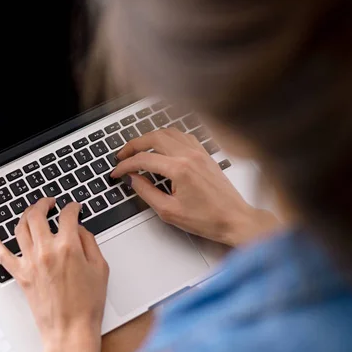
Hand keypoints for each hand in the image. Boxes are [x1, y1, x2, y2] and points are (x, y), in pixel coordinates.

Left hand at [0, 198, 108, 351]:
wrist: (70, 330)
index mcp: (68, 246)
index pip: (67, 215)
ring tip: (31, 213)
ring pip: (20, 228)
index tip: (75, 207)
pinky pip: (2, 255)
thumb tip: (79, 230)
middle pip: (37, 215)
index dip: (73, 207)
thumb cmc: (87, 304)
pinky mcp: (21, 275)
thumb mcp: (100, 268)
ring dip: (25, 215)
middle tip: (49, 202)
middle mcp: (46, 250)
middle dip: (43, 203)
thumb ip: (90, 243)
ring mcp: (30, 262)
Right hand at [111, 127, 279, 246]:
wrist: (234, 219)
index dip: (125, 165)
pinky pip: (182, 135)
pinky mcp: (204, 154)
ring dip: (149, 138)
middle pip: (153, 137)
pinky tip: (161, 146)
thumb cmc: (207, 219)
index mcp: (180, 169)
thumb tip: (132, 179)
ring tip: (138, 149)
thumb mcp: (168, 211)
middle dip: (133, 144)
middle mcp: (189, 155)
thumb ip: (146, 192)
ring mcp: (198, 152)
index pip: (143, 159)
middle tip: (122, 155)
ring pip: (167, 132)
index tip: (117, 172)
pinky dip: (167, 137)